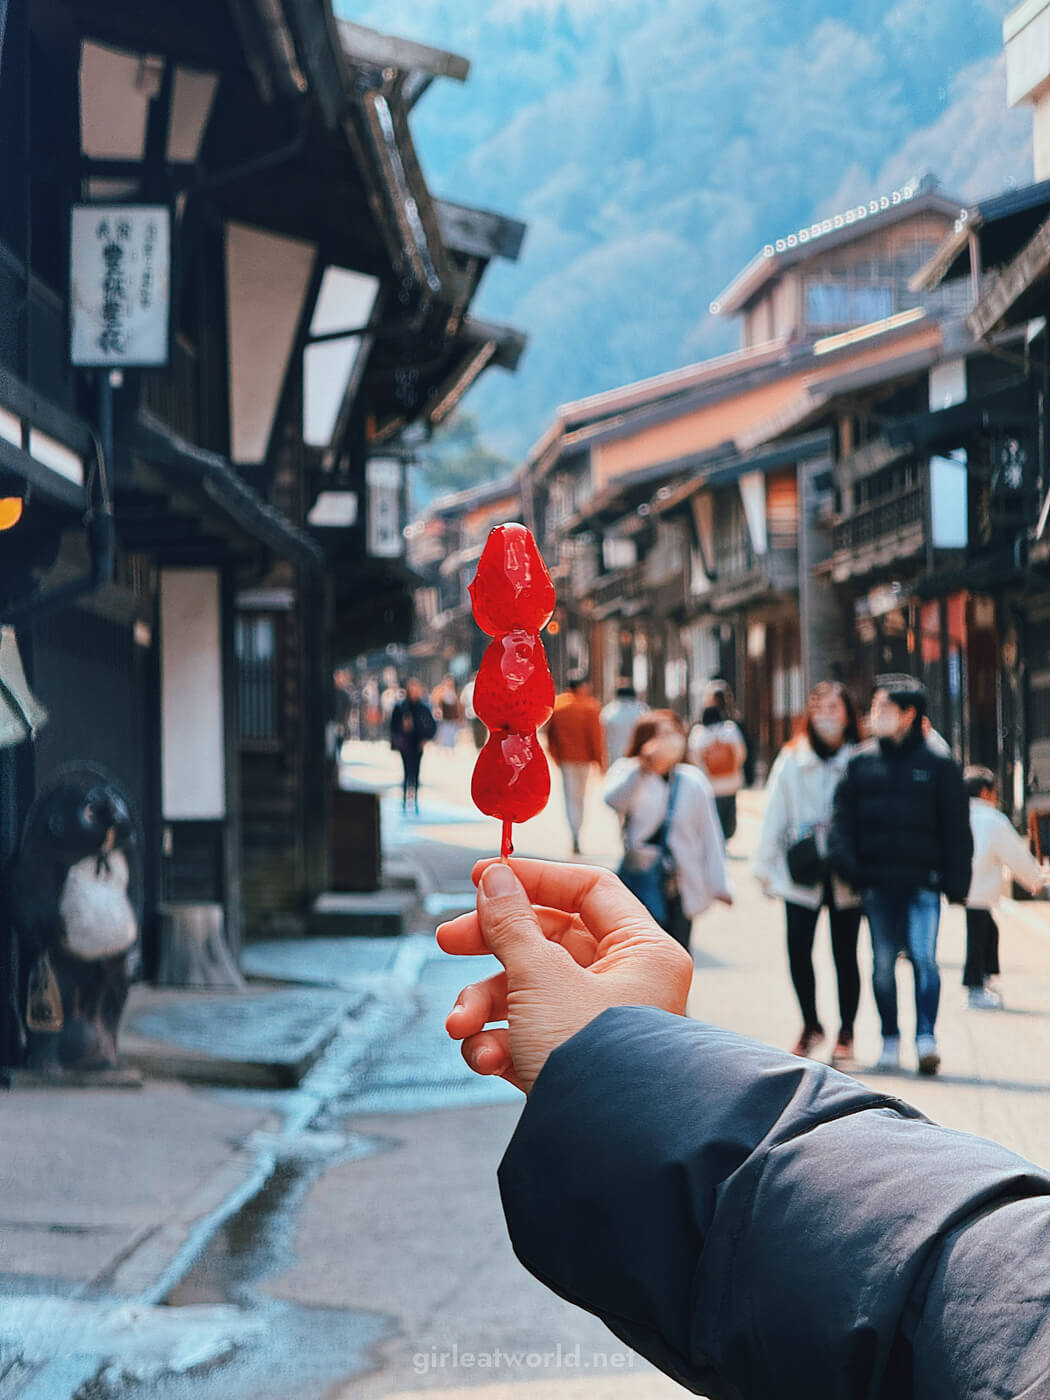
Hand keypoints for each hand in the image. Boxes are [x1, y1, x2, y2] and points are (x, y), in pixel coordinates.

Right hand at [438, 859, 693, 1094]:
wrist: (603, 1152)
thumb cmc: (590, 1054)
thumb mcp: (540, 977)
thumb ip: (510, 923)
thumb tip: (494, 877)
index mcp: (642, 952)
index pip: (588, 890)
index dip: (533, 878)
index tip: (482, 876)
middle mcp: (627, 984)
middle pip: (548, 940)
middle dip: (490, 946)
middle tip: (448, 941)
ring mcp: (597, 1027)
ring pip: (527, 991)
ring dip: (483, 1006)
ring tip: (461, 1026)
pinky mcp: (570, 1066)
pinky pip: (526, 1036)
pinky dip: (497, 1043)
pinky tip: (484, 1059)